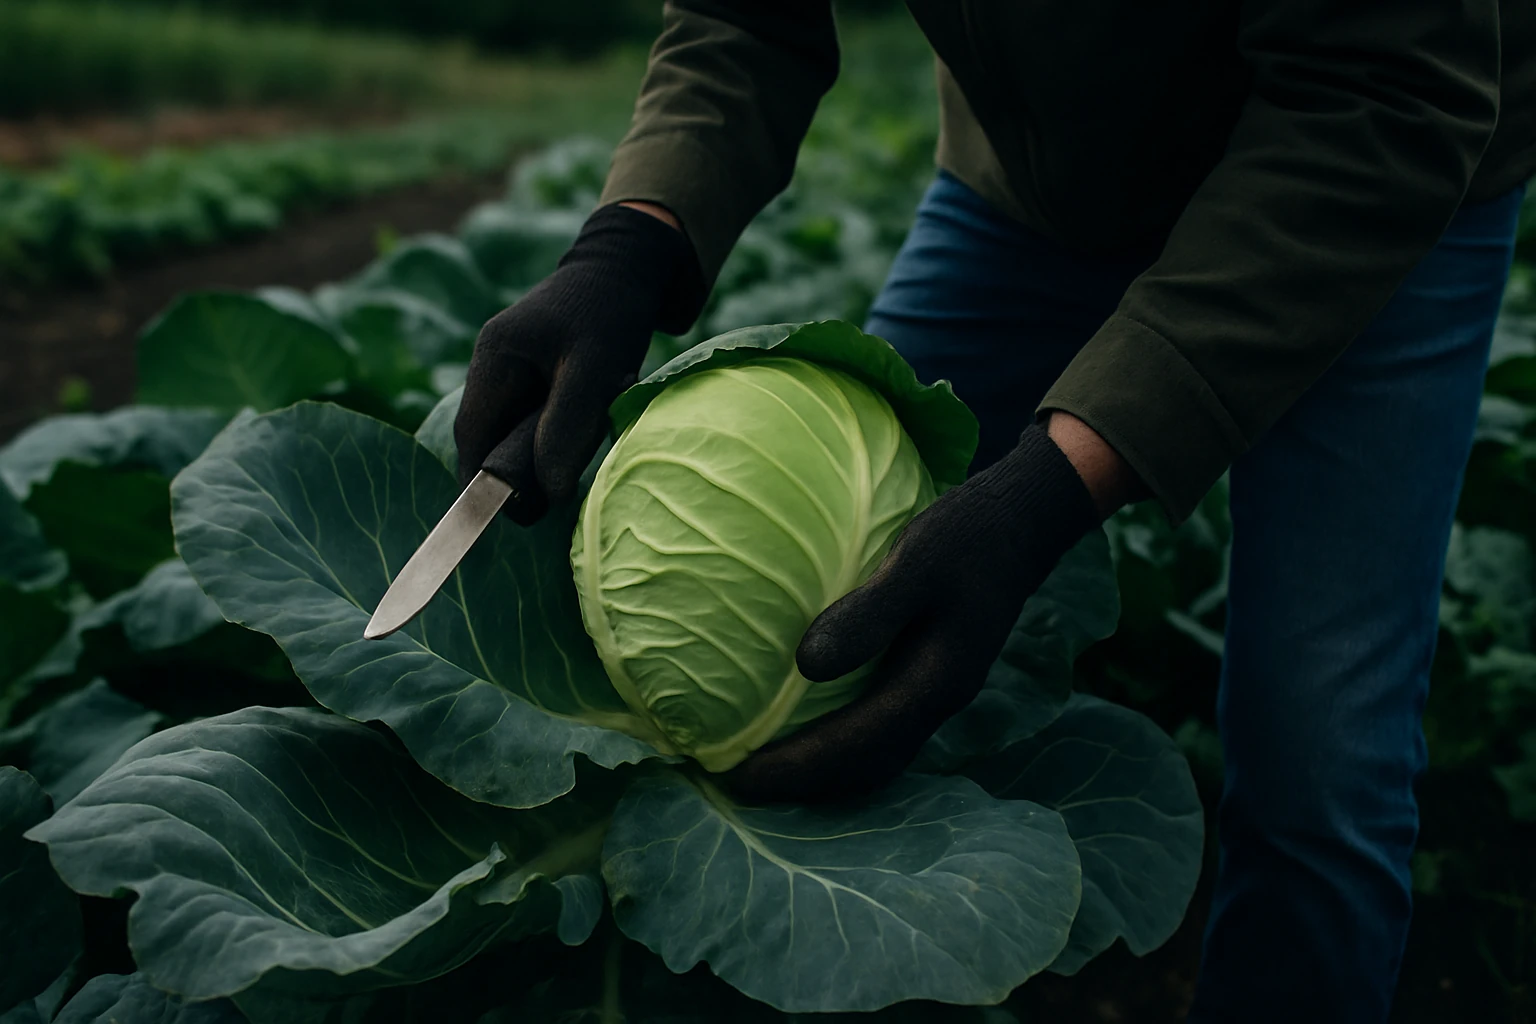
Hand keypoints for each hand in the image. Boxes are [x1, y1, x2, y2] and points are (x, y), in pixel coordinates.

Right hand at [454, 202, 700, 522]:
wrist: (629, 269)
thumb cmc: (611, 315)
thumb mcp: (593, 372)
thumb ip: (565, 429)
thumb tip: (546, 492)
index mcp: (494, 355)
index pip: (472, 432)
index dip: (480, 479)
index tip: (498, 516)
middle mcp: (493, 362)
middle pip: (489, 434)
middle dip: (512, 469)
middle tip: (542, 505)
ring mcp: (511, 367)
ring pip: (513, 430)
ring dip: (537, 453)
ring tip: (568, 465)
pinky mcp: (536, 373)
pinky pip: (533, 418)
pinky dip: (552, 437)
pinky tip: (580, 438)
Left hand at [723, 423, 1103, 803]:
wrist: (1021, 525)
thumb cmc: (966, 536)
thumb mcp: (916, 563)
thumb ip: (867, 614)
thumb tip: (805, 665)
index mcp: (933, 684)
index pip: (855, 745)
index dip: (797, 767)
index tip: (739, 776)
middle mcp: (935, 701)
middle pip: (865, 767)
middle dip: (804, 784)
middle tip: (736, 784)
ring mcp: (936, 692)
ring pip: (875, 754)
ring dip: (823, 769)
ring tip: (765, 768)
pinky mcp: (929, 675)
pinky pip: (879, 728)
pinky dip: (840, 742)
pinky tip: (808, 725)